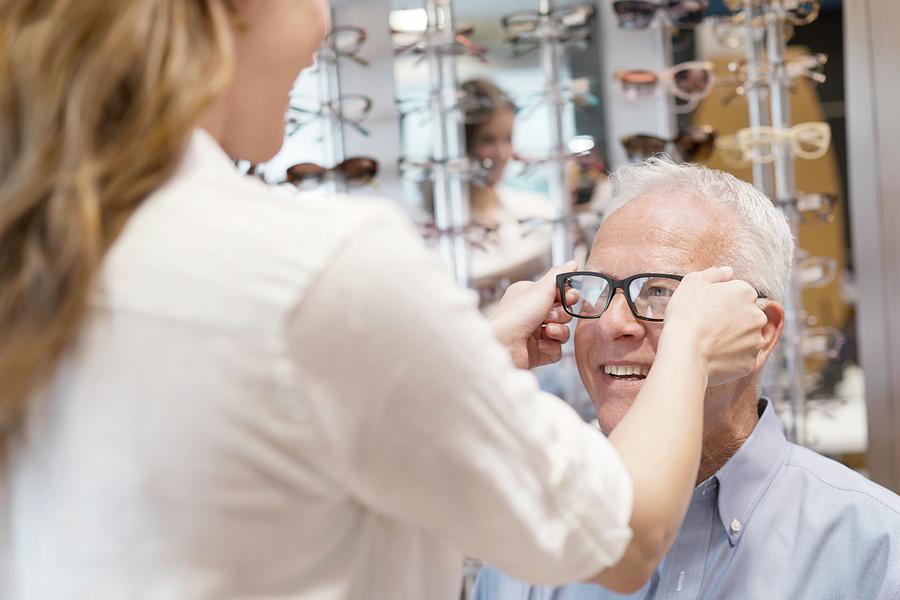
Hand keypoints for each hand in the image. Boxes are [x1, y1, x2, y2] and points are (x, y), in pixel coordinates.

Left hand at [489, 262, 578, 369]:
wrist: (503, 344)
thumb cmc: (515, 315)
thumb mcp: (541, 288)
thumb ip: (559, 274)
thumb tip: (572, 264)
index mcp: (529, 296)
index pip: (558, 293)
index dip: (567, 296)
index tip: (569, 297)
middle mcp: (531, 313)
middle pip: (563, 312)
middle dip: (561, 314)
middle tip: (550, 315)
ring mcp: (534, 334)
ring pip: (562, 331)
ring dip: (558, 330)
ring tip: (546, 330)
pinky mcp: (537, 351)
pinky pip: (557, 349)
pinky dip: (552, 347)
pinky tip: (540, 344)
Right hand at [660, 266, 767, 385]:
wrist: (685, 352)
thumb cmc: (686, 314)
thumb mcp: (692, 282)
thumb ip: (715, 273)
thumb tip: (728, 271)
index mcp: (746, 292)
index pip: (740, 293)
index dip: (723, 300)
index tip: (708, 308)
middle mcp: (758, 316)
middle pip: (748, 314)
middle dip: (733, 319)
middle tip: (709, 325)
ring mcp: (756, 341)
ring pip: (747, 337)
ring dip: (734, 338)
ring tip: (710, 342)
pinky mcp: (750, 362)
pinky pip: (743, 357)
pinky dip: (731, 357)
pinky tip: (714, 356)